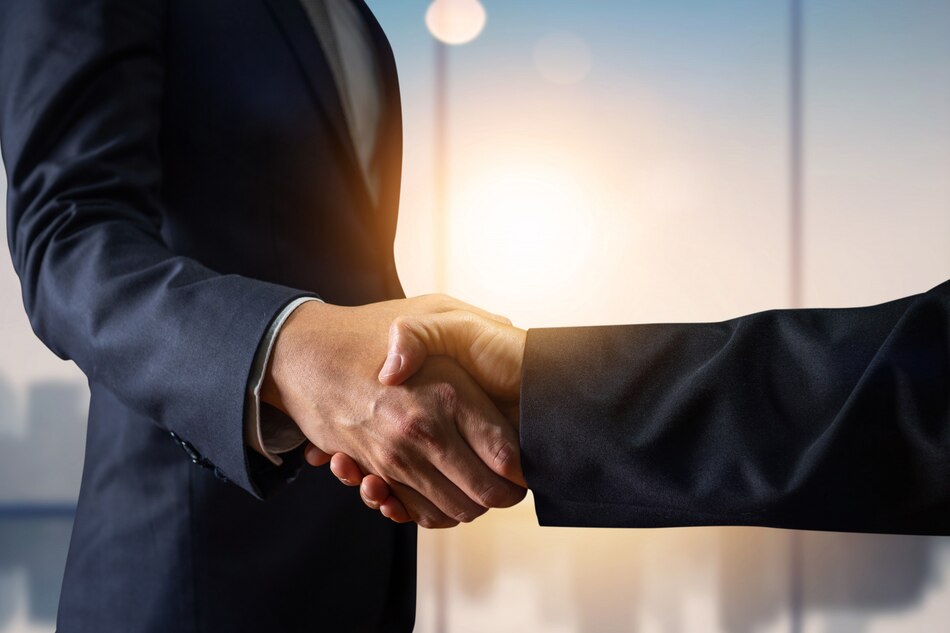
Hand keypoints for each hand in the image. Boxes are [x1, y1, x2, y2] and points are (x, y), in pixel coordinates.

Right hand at [265, 296, 525, 527]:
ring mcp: (397, 455)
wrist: (303, 353)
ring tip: (478, 485)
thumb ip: (479, 323)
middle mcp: (425, 431)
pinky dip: (431, 510)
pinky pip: (415, 510)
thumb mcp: (434, 309)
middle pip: (486, 492)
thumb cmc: (370, 329)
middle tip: (511, 483)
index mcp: (450, 394)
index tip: (526, 463)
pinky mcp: (375, 469)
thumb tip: (508, 333)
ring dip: (471, 505)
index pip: (505, 455)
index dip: (523, 467)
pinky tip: (438, 489)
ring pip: (455, 508)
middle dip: (505, 494)